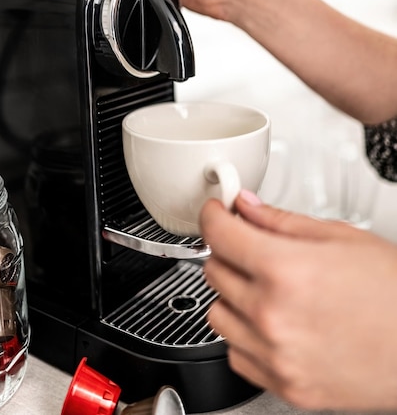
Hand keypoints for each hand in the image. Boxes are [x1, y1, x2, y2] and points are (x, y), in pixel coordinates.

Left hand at [201, 193, 396, 409]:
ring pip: (216, 312)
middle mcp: (272, 316)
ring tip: (263, 286)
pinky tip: (270, 321)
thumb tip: (247, 206)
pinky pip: (235, 353)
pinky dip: (243, 333)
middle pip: (213, 270)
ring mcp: (275, 356)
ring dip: (231, 293)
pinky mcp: (284, 385)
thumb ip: (282, 221)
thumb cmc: (394, 294)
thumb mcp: (341, 238)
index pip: (219, 234)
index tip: (215, 211)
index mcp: (286, 271)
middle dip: (227, 250)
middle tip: (250, 245)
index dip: (213, 215)